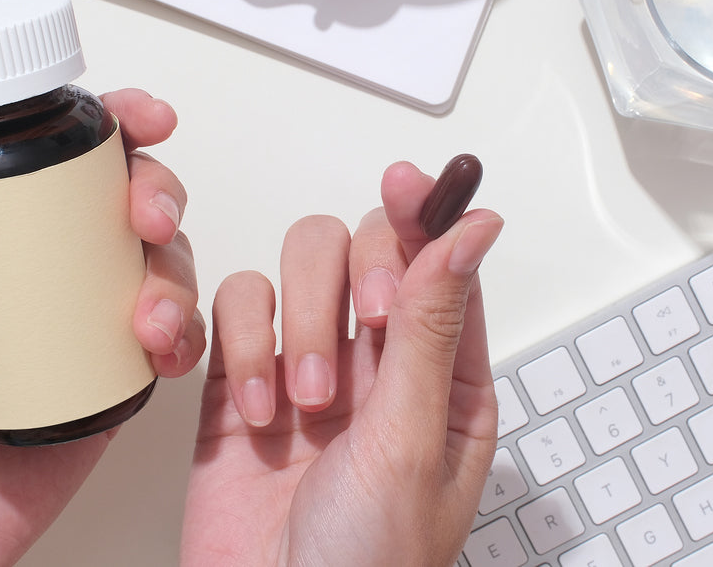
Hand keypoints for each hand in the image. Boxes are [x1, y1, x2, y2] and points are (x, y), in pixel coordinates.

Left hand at [0, 81, 203, 566]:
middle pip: (130, 194)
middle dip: (159, 189)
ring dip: (175, 271)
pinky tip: (159, 349)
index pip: (62, 154)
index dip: (116, 122)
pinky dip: (187, 331)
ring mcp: (88, 316)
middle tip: (146, 213)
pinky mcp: (119, 370)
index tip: (140, 117)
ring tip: (144, 316)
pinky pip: (178, 333)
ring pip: (165, 259)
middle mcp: (49, 264)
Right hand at [181, 161, 502, 565]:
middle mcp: (381, 363)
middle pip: (367, 247)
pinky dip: (242, 344)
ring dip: (301, 322)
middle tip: (367, 323)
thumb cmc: (368, 565)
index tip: (409, 184)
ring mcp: (311, 367)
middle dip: (360, 276)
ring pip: (301, 268)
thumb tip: (474, 229)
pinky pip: (238, 309)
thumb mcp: (414, 441)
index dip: (427, 213)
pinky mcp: (244, 381)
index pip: (441, 262)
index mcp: (444, 376)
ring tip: (306, 400)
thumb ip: (432, 325)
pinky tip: (256, 409)